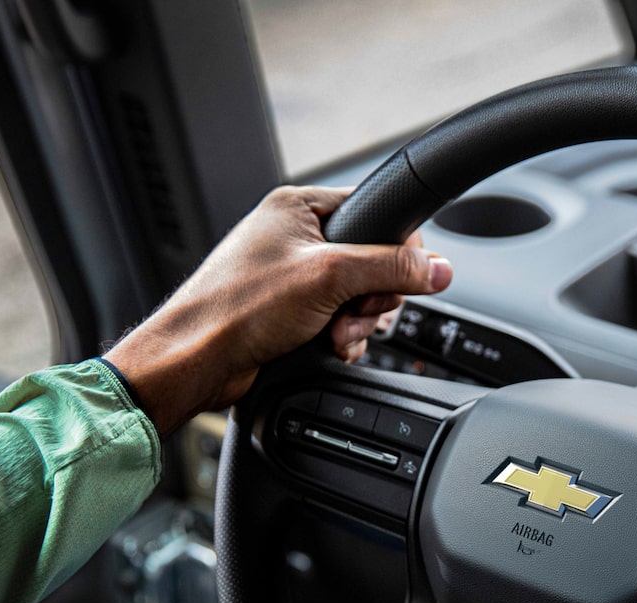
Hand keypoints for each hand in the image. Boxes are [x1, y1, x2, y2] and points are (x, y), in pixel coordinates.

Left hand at [106, 185, 452, 435]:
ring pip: (360, 296)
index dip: (396, 250)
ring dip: (359, 322)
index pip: (377, 213)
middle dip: (373, 297)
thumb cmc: (237, 308)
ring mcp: (295, 277)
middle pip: (375, 261)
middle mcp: (297, 237)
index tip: (399, 278)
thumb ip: (390, 268)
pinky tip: (331, 347)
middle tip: (355, 311)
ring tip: (337, 334)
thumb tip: (438, 269)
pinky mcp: (294, 313)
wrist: (197, 360)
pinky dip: (345, 337)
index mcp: (300, 208)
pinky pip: (341, 320)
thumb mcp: (329, 278)